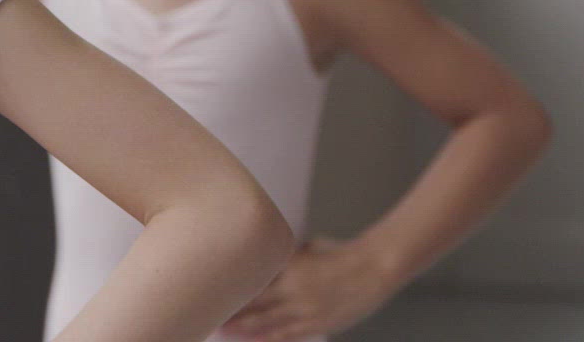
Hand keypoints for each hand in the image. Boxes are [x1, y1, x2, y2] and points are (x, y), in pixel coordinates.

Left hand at [220, 237, 402, 340]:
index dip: (231, 291)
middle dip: (231, 315)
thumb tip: (263, 264)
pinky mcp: (318, 324)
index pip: (252, 283)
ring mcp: (306, 311)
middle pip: (254, 307)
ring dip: (244, 330)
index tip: (212, 294)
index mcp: (289, 268)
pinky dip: (269, 339)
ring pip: (267, 326)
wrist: (375, 268)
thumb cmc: (339, 253)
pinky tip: (254, 341)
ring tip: (223, 333)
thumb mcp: (306, 249)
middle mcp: (294, 291)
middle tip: (208, 318)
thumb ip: (284, 260)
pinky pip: (288, 335)